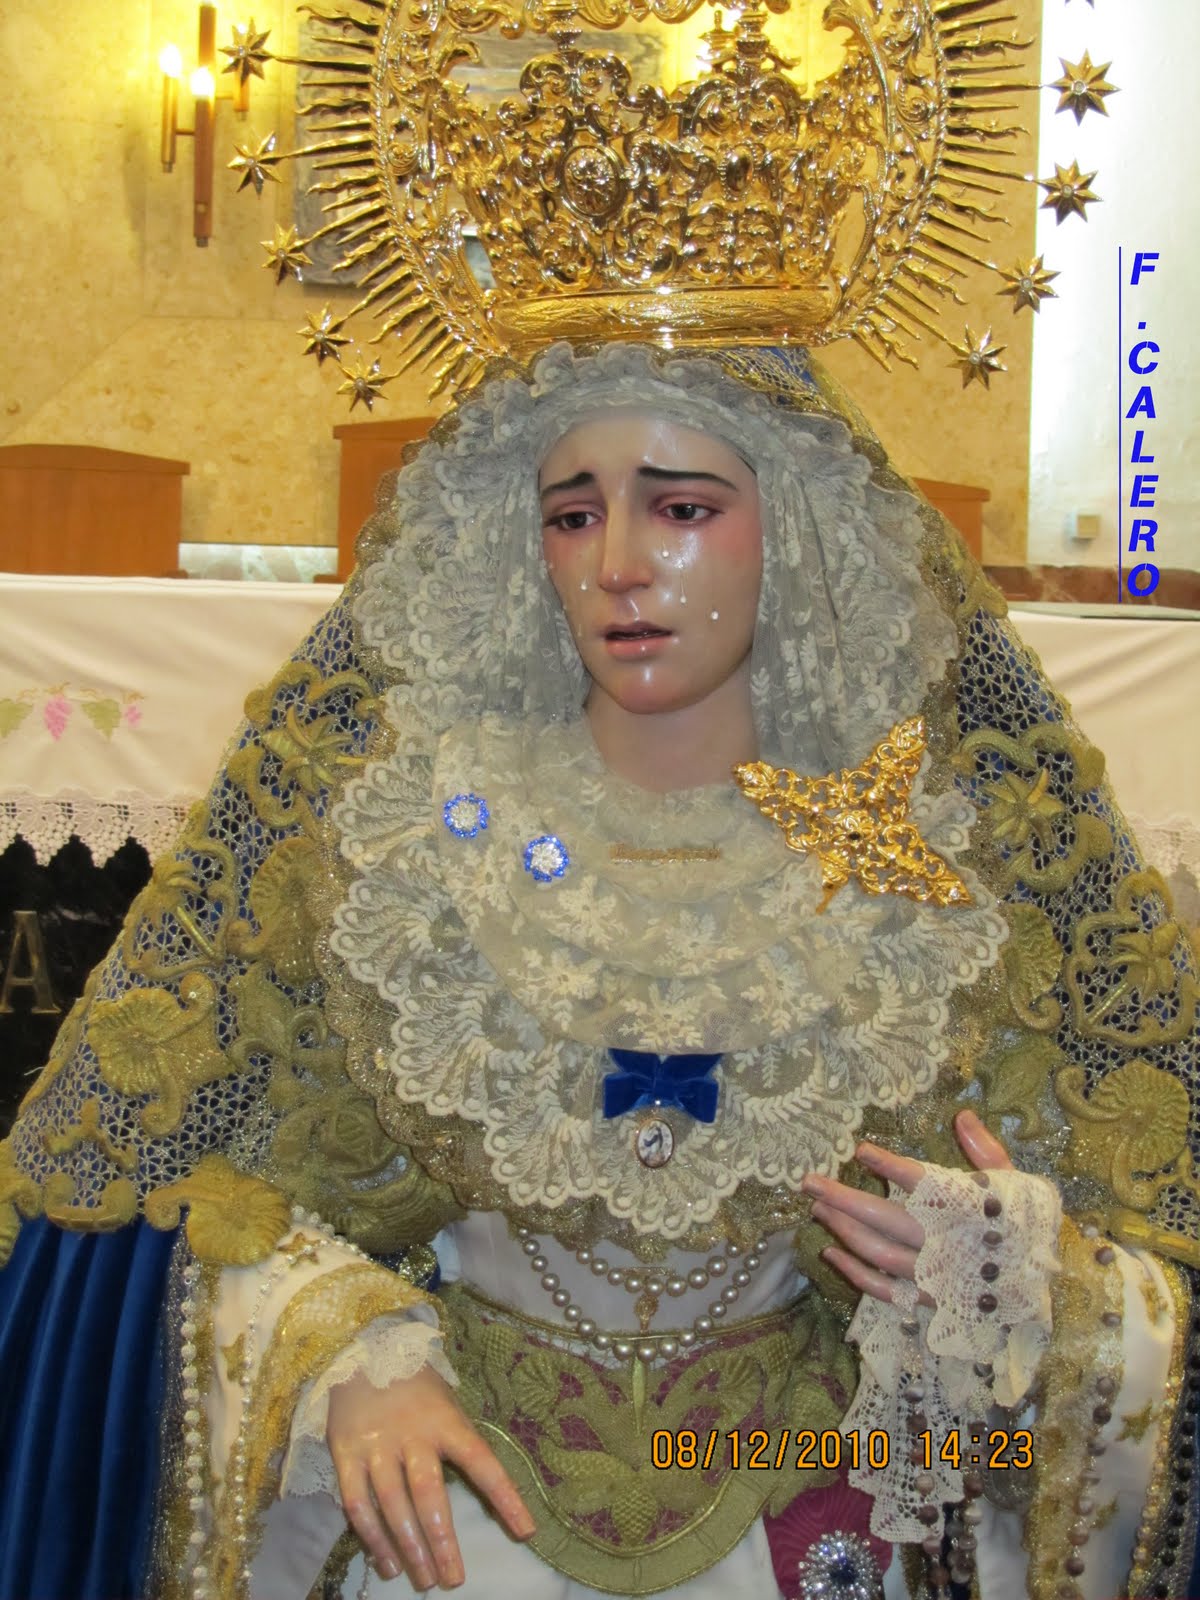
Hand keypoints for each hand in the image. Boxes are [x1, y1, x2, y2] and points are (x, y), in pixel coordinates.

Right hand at [327, 1362, 534, 1589]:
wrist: (359, 1350)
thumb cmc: (414, 1384)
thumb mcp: (447, 1402)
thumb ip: (460, 1443)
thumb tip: (488, 1492)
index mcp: (446, 1419)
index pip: (481, 1461)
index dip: (505, 1497)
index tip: (526, 1532)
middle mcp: (412, 1434)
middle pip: (429, 1494)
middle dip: (442, 1541)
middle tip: (454, 1579)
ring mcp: (376, 1445)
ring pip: (392, 1505)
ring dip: (409, 1548)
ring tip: (424, 1579)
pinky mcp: (345, 1454)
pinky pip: (358, 1503)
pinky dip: (372, 1538)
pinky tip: (387, 1563)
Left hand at [801, 1110, 1011, 1305]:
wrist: (1041, 1289)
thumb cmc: (1025, 1228)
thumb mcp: (1014, 1184)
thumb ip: (985, 1150)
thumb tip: (962, 1114)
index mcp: (966, 1210)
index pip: (923, 1184)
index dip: (891, 1167)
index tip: (861, 1150)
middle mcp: (944, 1243)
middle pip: (885, 1219)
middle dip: (843, 1199)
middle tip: (808, 1182)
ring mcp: (933, 1275)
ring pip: (879, 1253)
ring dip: (844, 1230)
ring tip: (817, 1207)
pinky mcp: (928, 1300)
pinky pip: (884, 1290)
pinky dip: (855, 1273)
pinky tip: (831, 1252)